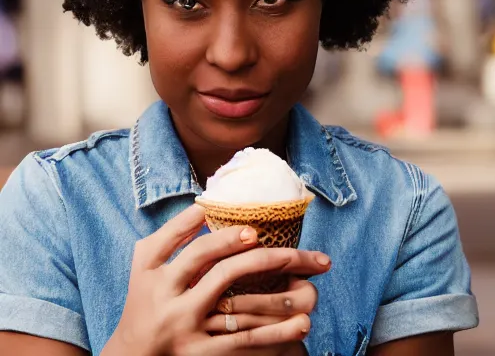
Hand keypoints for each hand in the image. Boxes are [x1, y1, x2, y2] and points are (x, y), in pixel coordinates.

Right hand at [101, 205, 330, 355]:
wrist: (130, 355)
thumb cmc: (143, 300)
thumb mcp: (144, 264)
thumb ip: (171, 234)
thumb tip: (203, 206)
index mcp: (158, 275)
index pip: (195, 251)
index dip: (225, 239)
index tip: (255, 230)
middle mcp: (173, 302)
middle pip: (224, 276)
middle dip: (264, 261)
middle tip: (294, 255)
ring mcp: (189, 330)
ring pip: (240, 311)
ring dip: (278, 300)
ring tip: (312, 290)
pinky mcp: (202, 355)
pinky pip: (244, 342)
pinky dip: (275, 334)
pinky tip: (302, 325)